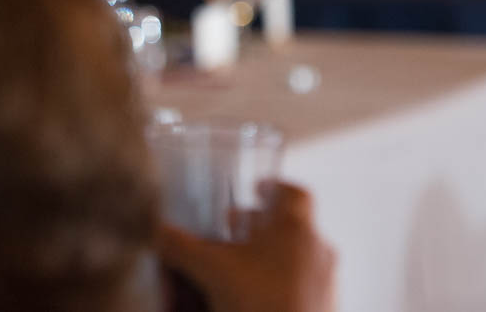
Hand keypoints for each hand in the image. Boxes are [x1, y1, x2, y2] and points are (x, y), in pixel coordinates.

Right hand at [156, 183, 337, 311]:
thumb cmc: (258, 304)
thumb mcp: (209, 270)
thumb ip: (180, 246)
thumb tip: (159, 232)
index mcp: (295, 228)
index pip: (294, 193)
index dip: (275, 187)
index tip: (256, 189)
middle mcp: (317, 250)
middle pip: (291, 226)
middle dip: (259, 228)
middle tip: (232, 234)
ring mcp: (326, 282)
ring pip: (297, 259)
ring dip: (270, 259)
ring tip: (240, 272)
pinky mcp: (325, 308)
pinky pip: (304, 288)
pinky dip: (281, 286)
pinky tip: (256, 300)